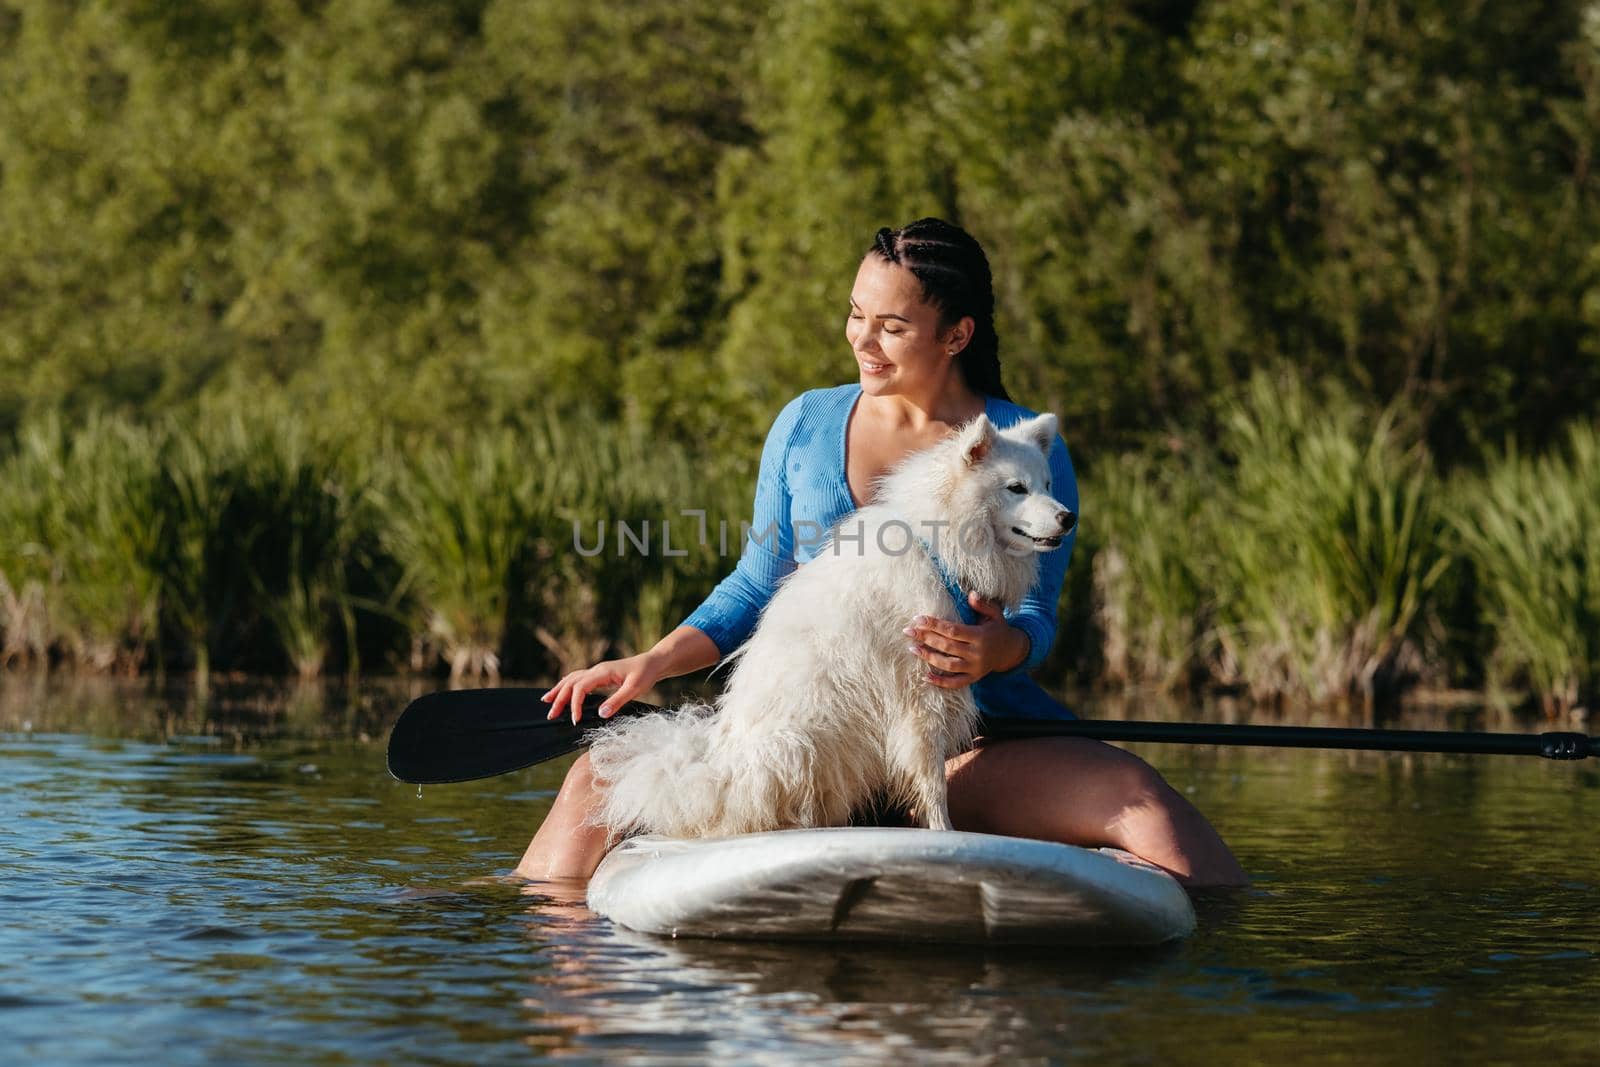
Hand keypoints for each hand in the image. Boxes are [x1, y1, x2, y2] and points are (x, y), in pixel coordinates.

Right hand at [541, 652, 663, 723]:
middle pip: (570, 683)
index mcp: (602, 672)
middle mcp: (596, 670)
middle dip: (559, 698)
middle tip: (550, 715)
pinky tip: (562, 691)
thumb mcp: (635, 688)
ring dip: (558, 690)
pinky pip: (578, 679)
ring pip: (571, 679)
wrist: (653, 662)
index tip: (574, 720)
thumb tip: (600, 714)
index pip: (580, 687)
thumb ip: (618, 701)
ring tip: (546, 701)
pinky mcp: (600, 675)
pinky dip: (567, 685)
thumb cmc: (645, 674)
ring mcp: (597, 672)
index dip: (574, 704)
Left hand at [903, 592, 1029, 688]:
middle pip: (947, 646)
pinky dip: (940, 682)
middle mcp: (977, 653)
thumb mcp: (995, 614)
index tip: (918, 619)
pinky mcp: (973, 678)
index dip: (934, 625)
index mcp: (980, 636)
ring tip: (913, 648)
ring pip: (948, 665)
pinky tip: (925, 677)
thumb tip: (971, 593)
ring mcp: (975, 668)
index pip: (952, 630)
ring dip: (929, 657)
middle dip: (926, 638)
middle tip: (908, 631)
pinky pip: (955, 683)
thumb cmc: (998, 629)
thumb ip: (983, 604)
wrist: (1011, 651)